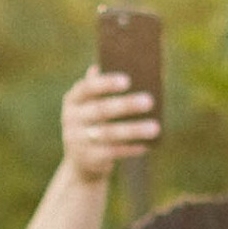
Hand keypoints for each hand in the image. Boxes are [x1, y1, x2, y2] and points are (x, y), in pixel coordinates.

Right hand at [59, 63, 160, 184]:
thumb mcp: (90, 106)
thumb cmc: (92, 124)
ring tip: (156, 127)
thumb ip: (99, 87)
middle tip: (150, 100)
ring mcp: (78, 141)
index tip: (128, 80)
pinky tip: (147, 145)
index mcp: (72, 100)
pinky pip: (113, 152)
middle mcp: (71, 119)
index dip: (106, 83)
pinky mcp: (89, 159)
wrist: (80, 164)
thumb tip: (113, 64)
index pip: (87, 88)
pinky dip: (131, 148)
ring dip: (134, 129)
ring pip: (109, 133)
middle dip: (126, 105)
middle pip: (101, 110)